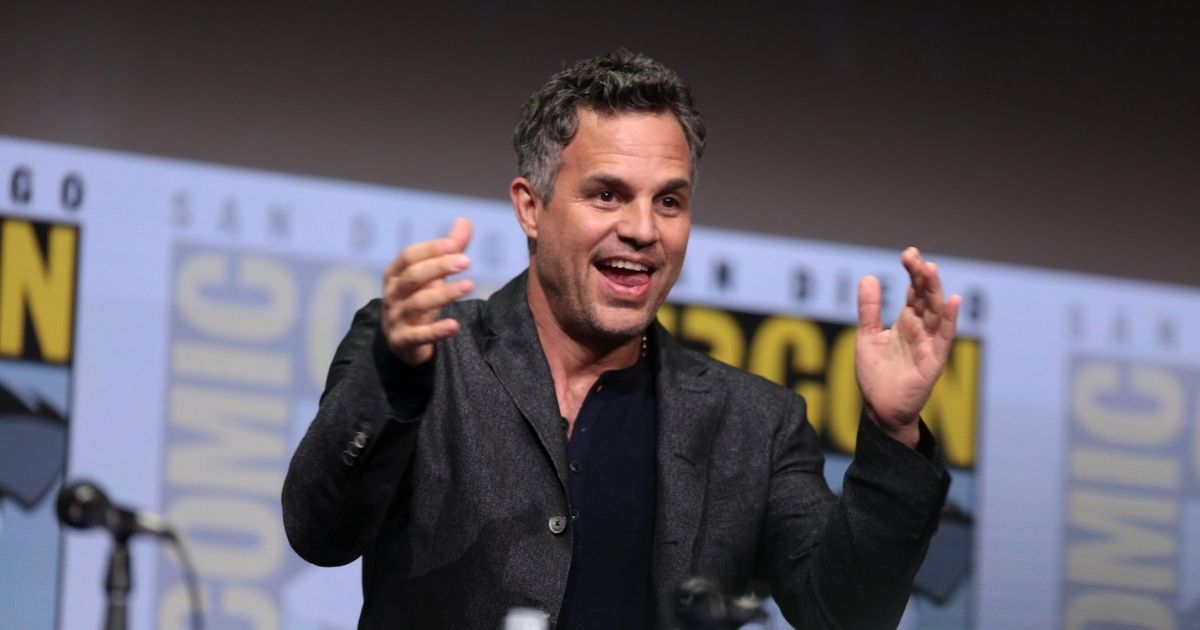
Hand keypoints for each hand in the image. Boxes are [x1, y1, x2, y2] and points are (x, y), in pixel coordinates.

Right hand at [381, 217, 473, 364]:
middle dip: (438, 267)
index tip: (454, 244)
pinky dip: (436, 331)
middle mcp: (392, 294)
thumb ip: (449, 250)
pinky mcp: (403, 341)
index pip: (409, 257)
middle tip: (466, 261)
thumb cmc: (419, 299)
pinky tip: (454, 326)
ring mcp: (395, 318)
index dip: (430, 250)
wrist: (402, 342)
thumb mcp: (432, 275)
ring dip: (444, 294)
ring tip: (469, 285)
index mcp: (395, 275)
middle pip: (412, 277)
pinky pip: (419, 336)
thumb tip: (465, 220)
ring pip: (417, 303)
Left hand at [855, 247, 960, 446]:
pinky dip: (948, 320)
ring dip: (934, 292)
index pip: (913, 292)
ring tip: (930, 270)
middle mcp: (921, 330)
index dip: (913, 273)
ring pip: (936, 313)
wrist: (879, 409)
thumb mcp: (867, 336)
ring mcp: (929, 345)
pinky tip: (951, 301)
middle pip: (926, 298)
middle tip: (915, 257)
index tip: (908, 253)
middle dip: (922, 277)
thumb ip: (869, 309)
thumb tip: (869, 277)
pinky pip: (943, 339)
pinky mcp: (933, 363)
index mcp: (906, 323)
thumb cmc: (876, 375)